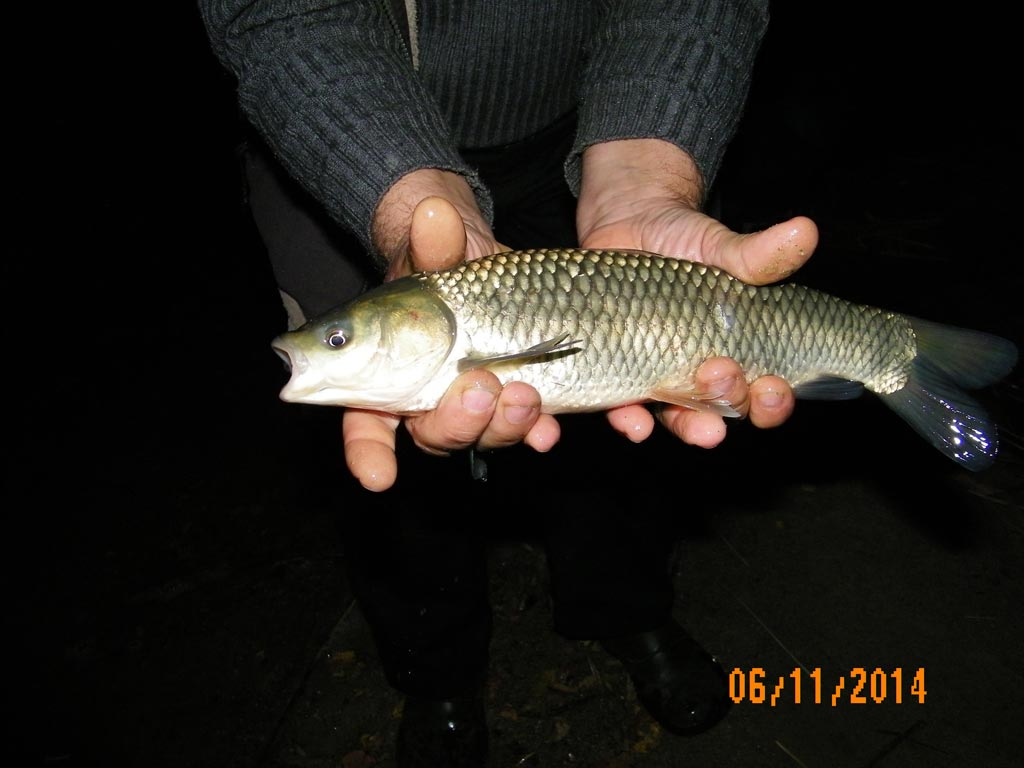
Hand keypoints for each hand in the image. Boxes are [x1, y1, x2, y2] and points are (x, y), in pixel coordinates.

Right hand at [343, 171, 559, 490]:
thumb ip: (431, 243)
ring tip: (526, 398)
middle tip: (479, 392)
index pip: (365, 420)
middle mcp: (430, 397)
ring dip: (505, 426)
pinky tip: (556, 428)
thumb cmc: (443, 260)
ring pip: (486, 435)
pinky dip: (544, 430)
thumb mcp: (436, 248)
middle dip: (456, 424)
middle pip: (433, 433)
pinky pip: (530, 426)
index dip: (367, 452)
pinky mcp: (521, 398)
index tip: (377, 476)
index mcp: (387, 371)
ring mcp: (479, 402)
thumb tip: (433, 211)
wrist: (497, 262)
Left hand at [577, 138, 818, 447]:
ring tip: (698, 427)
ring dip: (690, 425)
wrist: (626, 226)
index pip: (768, 393)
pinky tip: (635, 424)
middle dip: (731, 404)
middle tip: (722, 375)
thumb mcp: (721, 245)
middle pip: (728, 409)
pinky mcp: (620, 376)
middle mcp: (706, 375)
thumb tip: (804, 230)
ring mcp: (662, 378)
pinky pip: (625, 410)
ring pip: (682, 418)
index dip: (774, 401)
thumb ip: (757, 253)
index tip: (772, 385)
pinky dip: (630, 421)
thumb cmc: (684, 241)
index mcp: (742, 352)